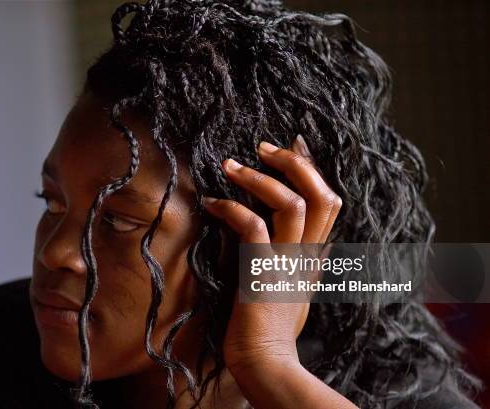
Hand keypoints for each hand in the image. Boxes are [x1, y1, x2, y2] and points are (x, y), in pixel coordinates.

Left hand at [202, 135, 341, 375]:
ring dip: (259, 179)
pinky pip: (253, 227)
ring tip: (229, 165)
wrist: (264, 359)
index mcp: (314, 256)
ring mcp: (286, 262)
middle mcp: (306, 255)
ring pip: (292, 204)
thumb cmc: (274, 326)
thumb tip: (306, 239)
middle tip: (263, 146)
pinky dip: (232, 208)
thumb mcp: (297, 288)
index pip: (330, 202)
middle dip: (294, 163)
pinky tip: (212, 203)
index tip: (293, 144)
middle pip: (321, 195)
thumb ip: (304, 261)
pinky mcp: (261, 272)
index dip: (313, 169)